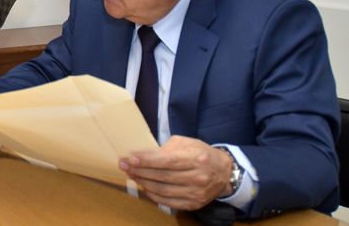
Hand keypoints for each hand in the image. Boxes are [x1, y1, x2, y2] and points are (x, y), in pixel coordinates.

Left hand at [118, 135, 232, 209]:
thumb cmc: (201, 153)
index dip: (147, 161)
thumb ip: (166, 148)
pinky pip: (168, 202)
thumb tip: (144, 155)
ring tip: (131, 175)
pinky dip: (153, 195)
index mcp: (196, 159)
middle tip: (124, 165)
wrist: (224, 172)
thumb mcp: (186, 143)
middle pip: (162, 177)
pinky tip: (144, 186)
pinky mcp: (194, 204)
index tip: (130, 158)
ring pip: (163, 190)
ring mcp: (196, 193)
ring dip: (143, 183)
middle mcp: (197, 177)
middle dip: (140, 171)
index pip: (167, 161)